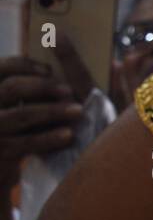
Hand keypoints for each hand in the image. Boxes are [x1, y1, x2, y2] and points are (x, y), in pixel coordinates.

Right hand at [0, 57, 82, 183]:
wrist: (2, 169)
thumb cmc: (19, 130)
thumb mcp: (18, 105)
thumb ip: (30, 87)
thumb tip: (57, 50)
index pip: (1, 68)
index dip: (24, 65)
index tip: (50, 68)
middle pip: (12, 89)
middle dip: (43, 87)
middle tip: (69, 90)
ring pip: (22, 115)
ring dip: (52, 111)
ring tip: (78, 111)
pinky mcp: (2, 152)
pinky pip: (27, 142)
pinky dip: (50, 137)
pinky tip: (69, 135)